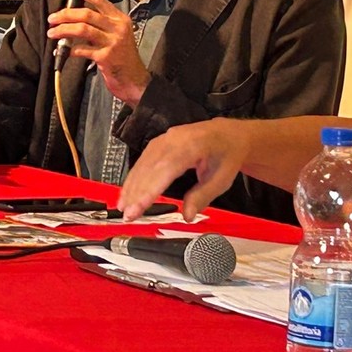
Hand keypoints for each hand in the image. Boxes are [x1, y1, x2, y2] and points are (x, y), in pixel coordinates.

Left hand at [46, 0, 150, 104]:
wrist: (135, 80)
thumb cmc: (122, 58)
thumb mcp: (117, 36)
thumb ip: (101, 26)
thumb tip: (73, 19)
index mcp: (120, 19)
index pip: (99, 0)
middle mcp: (118, 27)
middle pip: (87, 14)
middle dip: (66, 14)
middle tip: (51, 19)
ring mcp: (113, 42)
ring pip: (82, 29)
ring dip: (63, 30)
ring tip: (51, 33)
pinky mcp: (106, 57)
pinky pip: (83, 50)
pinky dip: (70, 50)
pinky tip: (63, 52)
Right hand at [117, 119, 247, 220]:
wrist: (228, 135)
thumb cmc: (226, 156)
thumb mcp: (221, 180)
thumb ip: (201, 197)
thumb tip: (187, 216)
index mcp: (191, 146)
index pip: (164, 171)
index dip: (148, 191)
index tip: (136, 210)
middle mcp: (173, 139)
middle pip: (149, 168)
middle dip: (135, 192)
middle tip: (127, 215)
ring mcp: (164, 139)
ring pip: (142, 163)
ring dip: (131, 185)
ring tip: (123, 206)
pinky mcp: (159, 142)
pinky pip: (143, 160)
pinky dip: (134, 176)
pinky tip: (129, 190)